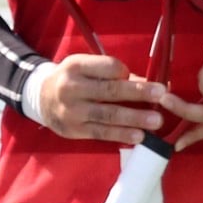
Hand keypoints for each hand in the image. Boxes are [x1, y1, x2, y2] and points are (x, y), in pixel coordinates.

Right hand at [30, 53, 170, 142]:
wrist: (40, 99)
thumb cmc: (72, 79)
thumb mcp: (86, 68)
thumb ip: (113, 74)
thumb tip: (149, 82)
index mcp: (76, 66)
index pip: (108, 67)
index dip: (126, 72)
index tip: (139, 77)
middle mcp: (72, 88)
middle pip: (110, 90)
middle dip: (138, 92)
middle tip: (162, 94)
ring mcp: (72, 111)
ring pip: (108, 115)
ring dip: (135, 118)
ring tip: (156, 120)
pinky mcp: (75, 130)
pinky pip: (101, 133)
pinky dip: (121, 135)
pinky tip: (139, 136)